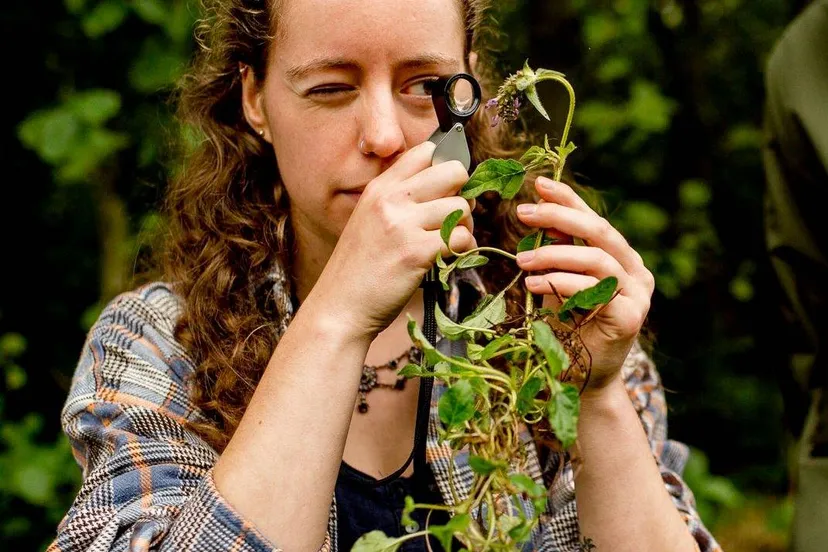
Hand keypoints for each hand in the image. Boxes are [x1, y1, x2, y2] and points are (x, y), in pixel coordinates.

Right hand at [311, 141, 477, 339]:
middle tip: (456, 216)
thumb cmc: (359, 270)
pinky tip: (450, 258)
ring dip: (466, 226)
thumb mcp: (369, 221)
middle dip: (463, 193)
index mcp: (379, 188)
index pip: (425, 152)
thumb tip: (447, 188)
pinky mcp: (416, 252)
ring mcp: (402, 225)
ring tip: (450, 242)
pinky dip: (464, 250)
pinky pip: (461, 238)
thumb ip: (399, 200)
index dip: (444, 169)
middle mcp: (390, 200)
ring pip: (462, 207)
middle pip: (453, 172)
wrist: (340, 308)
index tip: (446, 191)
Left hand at [514, 176, 654, 390]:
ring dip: (554, 255)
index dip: (567, 199)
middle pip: (599, 231)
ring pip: (596, 259)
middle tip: (524, 214)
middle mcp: (635, 270)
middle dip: (560, 217)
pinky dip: (562, 284)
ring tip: (522, 262)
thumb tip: (537, 213)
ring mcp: (638, 293)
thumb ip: (556, 251)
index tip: (538, 184)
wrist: (581, 379)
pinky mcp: (631, 316)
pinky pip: (596, 290)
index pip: (593, 220)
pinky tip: (535, 285)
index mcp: (619, 257)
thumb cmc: (568, 329)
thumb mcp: (557, 282)